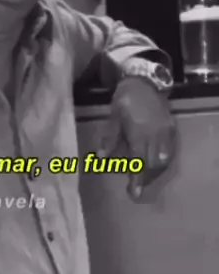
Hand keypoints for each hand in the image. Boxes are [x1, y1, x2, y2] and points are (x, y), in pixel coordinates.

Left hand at [100, 76, 176, 200]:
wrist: (144, 82)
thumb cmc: (124, 99)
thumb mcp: (113, 117)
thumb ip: (109, 138)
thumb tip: (101, 158)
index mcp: (139, 132)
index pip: (139, 160)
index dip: (137, 178)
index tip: (134, 192)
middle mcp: (156, 134)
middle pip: (153, 164)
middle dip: (145, 179)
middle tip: (136, 190)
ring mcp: (166, 132)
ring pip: (163, 160)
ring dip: (154, 173)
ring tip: (143, 180)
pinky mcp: (172, 129)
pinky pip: (170, 151)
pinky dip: (163, 162)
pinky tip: (155, 167)